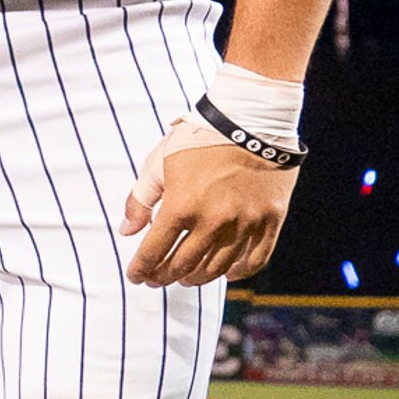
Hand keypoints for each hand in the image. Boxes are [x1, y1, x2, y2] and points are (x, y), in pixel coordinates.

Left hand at [121, 121, 295, 285]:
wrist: (251, 120)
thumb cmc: (198, 139)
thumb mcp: (158, 163)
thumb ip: (139, 199)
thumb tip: (127, 232)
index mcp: (182, 206)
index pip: (154, 251)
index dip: (141, 269)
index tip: (136, 276)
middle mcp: (214, 220)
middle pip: (185, 265)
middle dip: (166, 276)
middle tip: (158, 279)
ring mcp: (245, 222)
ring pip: (218, 267)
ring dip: (198, 278)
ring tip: (186, 278)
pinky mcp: (271, 220)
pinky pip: (256, 258)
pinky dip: (239, 272)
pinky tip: (227, 274)